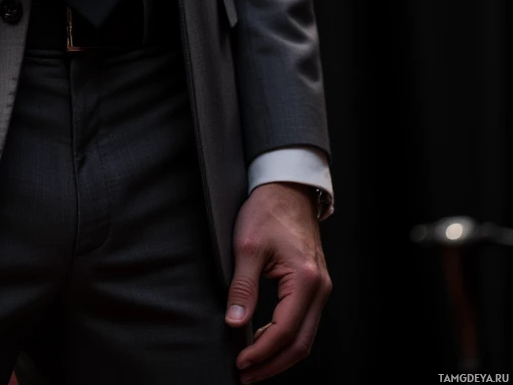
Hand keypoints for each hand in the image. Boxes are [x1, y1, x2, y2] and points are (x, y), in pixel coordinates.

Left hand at [225, 182, 331, 381]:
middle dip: (272, 364)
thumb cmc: (268, 210)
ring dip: (279, 355)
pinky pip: (303, 323)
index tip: (240, 363)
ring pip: (304, 337)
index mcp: (306, 280)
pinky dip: (285, 339)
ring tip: (252, 365)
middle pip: (300, 343)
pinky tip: (264, 342)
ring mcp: (320, 288)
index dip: (261, 352)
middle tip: (245, 375)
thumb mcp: (247, 246)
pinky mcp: (315, 286)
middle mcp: (320, 289)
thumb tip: (234, 322)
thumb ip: (242, 287)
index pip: (285, 331)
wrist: (287, 188)